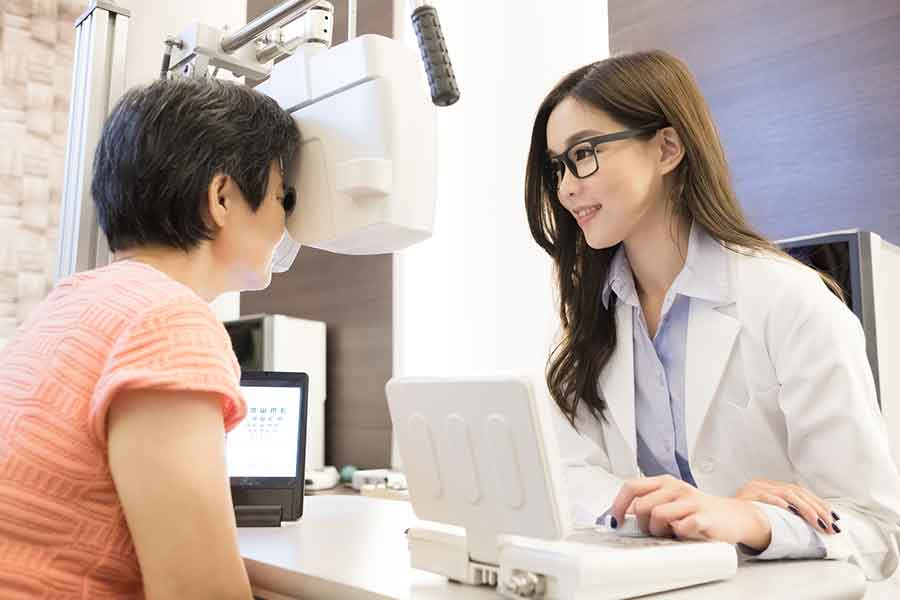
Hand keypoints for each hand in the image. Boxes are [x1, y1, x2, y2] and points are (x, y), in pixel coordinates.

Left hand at [610, 475, 772, 550]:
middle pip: (642, 506)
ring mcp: (691, 501)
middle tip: (655, 531)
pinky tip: (684, 534)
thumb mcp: (669, 501)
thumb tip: (622, 517)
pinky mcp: (704, 517)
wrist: (732, 516)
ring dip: (659, 531)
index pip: (631, 487)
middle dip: (643, 524)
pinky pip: (682, 526)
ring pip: (658, 516)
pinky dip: (679, 533)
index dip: (619, 505)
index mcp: (664, 482)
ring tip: (670, 533)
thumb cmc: (696, 510)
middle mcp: (676, 487)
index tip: (616, 521)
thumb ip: (648, 504)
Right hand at [735, 478, 840, 534]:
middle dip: (818, 509)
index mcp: (769, 486)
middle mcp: (763, 484)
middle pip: (797, 492)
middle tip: (831, 524)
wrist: (718, 517)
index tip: (833, 517)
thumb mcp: (766, 512)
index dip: (818, 504)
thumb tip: (812, 521)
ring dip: (806, 509)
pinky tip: (792, 510)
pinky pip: (767, 497)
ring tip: (818, 522)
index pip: (800, 491)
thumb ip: (783, 511)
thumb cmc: (742, 518)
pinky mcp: (748, 495)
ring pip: (788, 494)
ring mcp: (755, 488)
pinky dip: (780, 503)